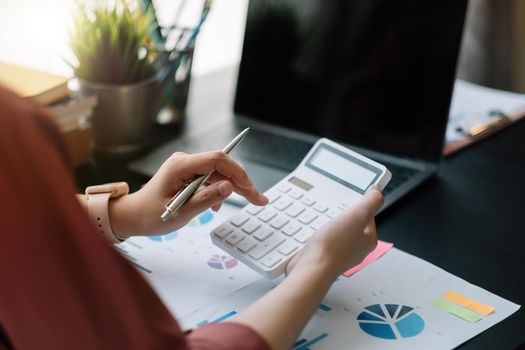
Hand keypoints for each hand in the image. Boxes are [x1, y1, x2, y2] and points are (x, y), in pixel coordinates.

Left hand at [108, 151, 267, 236]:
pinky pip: (210, 179)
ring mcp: (187, 167)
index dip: (237, 172)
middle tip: (259, 199)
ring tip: (248, 202)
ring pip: (219, 173)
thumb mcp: (181, 212)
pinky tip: (217, 206)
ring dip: (233, 188)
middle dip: (241, 182)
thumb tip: (230, 187)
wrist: (134, 216)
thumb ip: (206, 199)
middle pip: (221, 166)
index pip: (216, 160)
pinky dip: (219, 191)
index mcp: (180, 166)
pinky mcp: (188, 175)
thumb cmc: (151, 215)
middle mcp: (185, 161)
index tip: (250, 188)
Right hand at [285, 187, 383, 279]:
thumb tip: (378, 192)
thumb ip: (370, 202)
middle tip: (335, 208)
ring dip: (328, 223)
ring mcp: (339, 253)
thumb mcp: (357, 216)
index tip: (352, 197)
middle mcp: (356, 249)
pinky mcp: (324, 256)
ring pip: (337, 232)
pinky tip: (313, 230)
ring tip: (322, 218)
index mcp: (368, 240)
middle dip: (342, 214)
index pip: (369, 217)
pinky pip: (323, 239)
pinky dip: (318, 233)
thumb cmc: (334, 247)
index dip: (360, 205)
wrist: (312, 268)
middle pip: (352, 224)